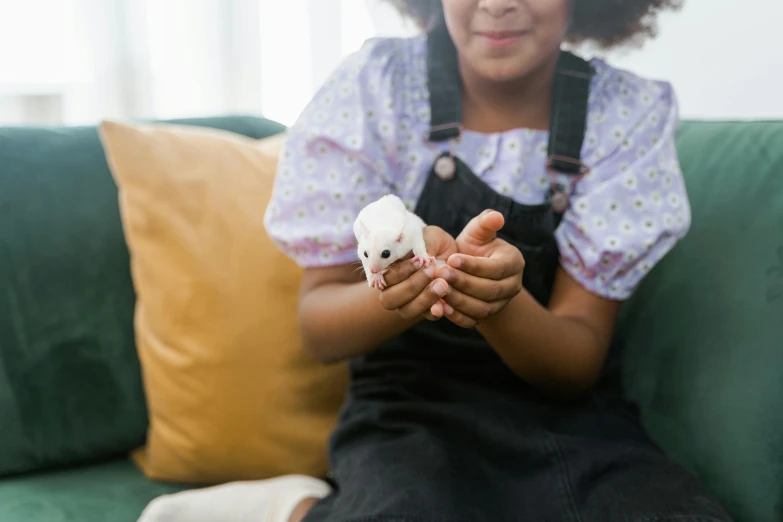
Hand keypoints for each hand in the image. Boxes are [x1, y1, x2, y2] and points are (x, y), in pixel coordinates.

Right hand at [378, 225, 456, 321]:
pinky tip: (443, 306)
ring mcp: (408, 302)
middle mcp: (393, 289)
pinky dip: (434, 311)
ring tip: (442, 285)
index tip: (419, 261)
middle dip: (410, 286)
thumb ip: (423, 246)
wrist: (454, 255)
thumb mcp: (430, 236)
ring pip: (406, 311)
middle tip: (431, 272)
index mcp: (388, 269)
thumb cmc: (435, 242)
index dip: (400, 272)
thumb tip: (422, 261)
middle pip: (389, 299)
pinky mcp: (427, 310)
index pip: (385, 277)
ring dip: (423, 299)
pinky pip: (426, 316)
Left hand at [435, 210, 524, 327]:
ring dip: (458, 300)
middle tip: (440, 273)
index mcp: (514, 263)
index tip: (451, 258)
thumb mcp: (478, 232)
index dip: (473, 265)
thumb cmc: (474, 247)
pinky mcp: (485, 317)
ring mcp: (500, 304)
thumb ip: (485, 223)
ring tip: (437, 289)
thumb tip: (496, 216)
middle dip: (463, 282)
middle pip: (489, 290)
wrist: (469, 269)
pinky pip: (472, 321)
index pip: (496, 268)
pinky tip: (439, 306)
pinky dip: (456, 316)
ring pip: (481, 308)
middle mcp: (512, 286)